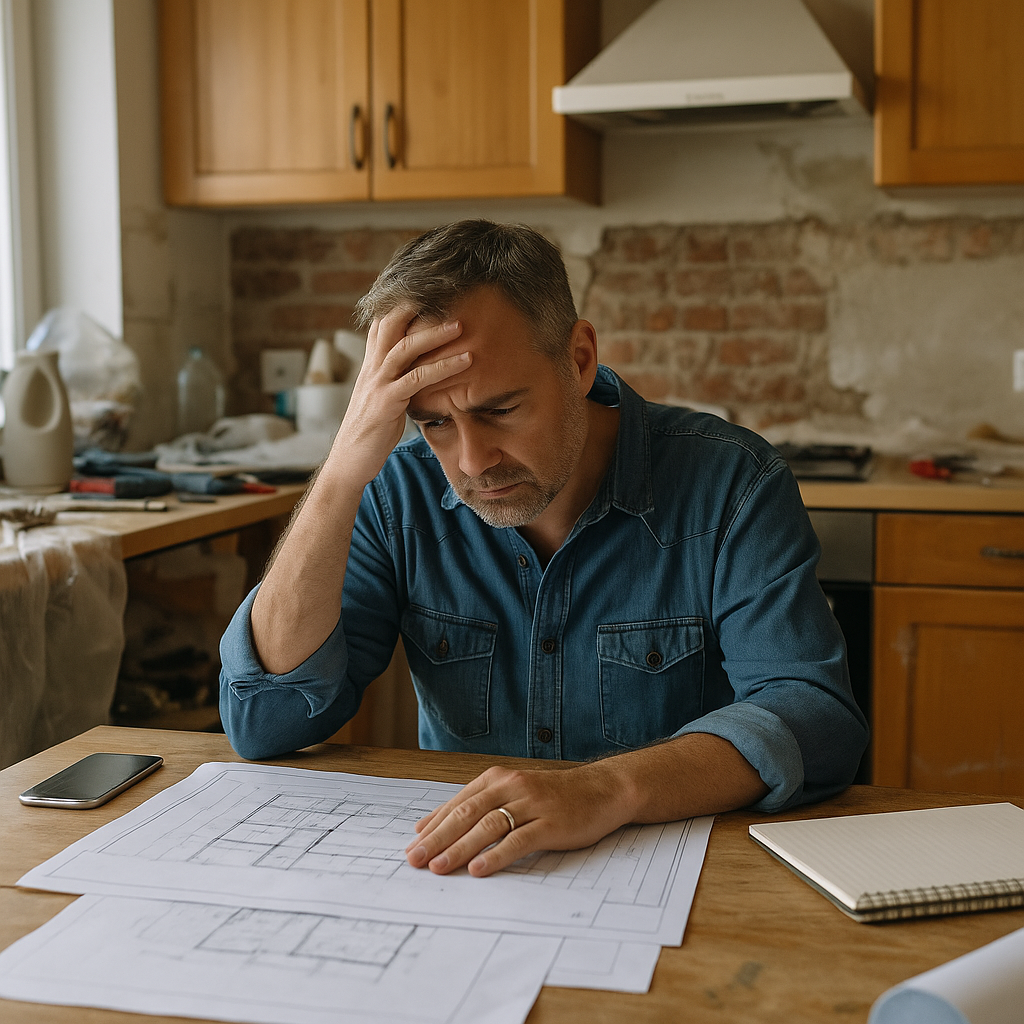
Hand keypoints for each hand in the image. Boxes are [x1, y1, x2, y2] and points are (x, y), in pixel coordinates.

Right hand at [331, 305, 469, 487]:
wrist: (349, 461)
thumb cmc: (372, 431)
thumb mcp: (385, 397)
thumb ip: (399, 378)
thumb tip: (421, 368)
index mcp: (371, 364)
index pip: (384, 322)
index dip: (402, 302)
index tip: (427, 287)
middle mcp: (372, 368)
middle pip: (391, 324)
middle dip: (417, 306)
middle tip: (447, 293)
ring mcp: (378, 383)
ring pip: (404, 348)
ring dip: (435, 333)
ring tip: (462, 324)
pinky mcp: (386, 403)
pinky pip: (416, 379)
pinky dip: (443, 367)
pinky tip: (466, 361)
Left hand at [405, 762, 631, 877]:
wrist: (601, 789)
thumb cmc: (552, 796)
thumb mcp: (511, 792)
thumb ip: (474, 806)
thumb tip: (428, 826)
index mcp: (497, 778)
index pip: (457, 804)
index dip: (433, 827)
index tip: (411, 848)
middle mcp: (511, 787)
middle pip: (467, 814)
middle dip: (438, 839)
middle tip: (415, 861)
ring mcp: (532, 804)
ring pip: (488, 826)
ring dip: (460, 848)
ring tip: (439, 868)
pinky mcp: (551, 823)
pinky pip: (518, 840)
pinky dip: (496, 856)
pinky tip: (479, 869)